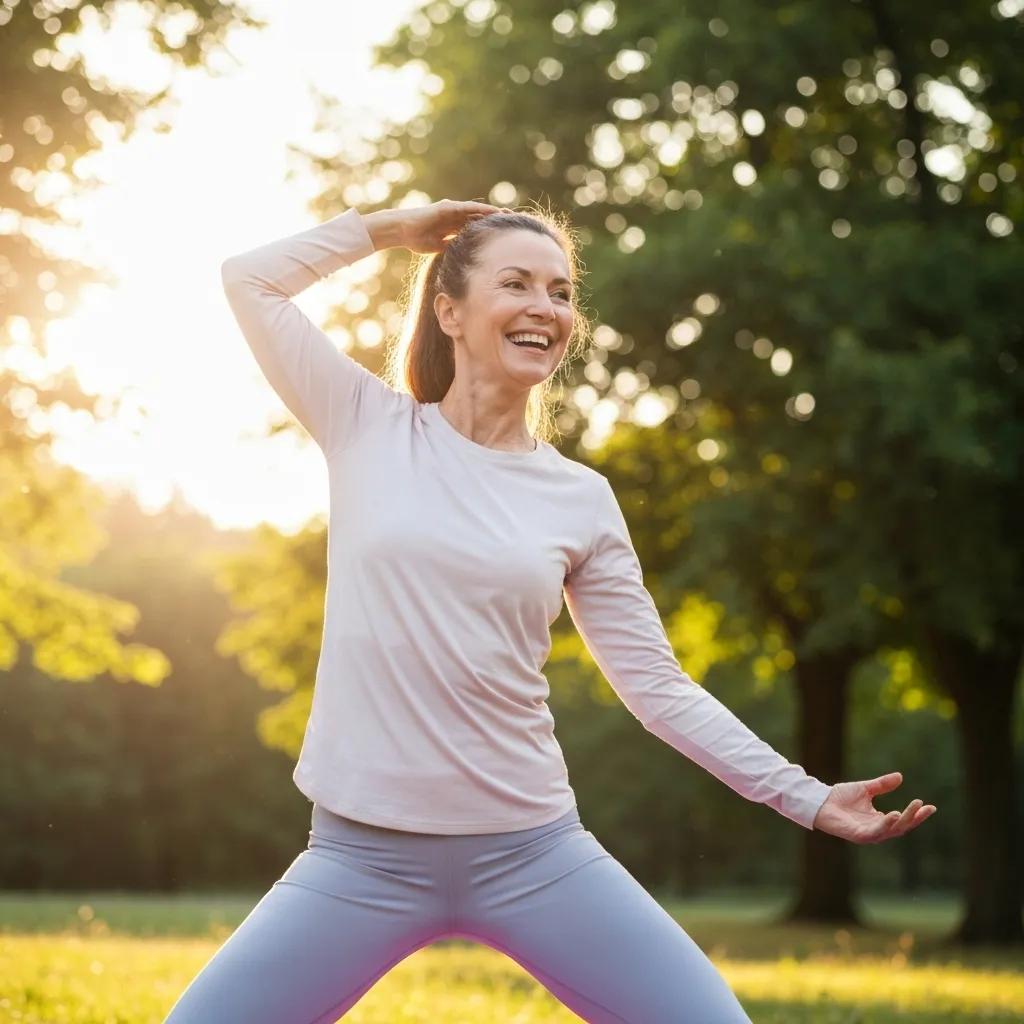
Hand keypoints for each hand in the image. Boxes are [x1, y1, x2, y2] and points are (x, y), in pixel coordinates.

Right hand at [392, 198, 504, 253]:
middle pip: (479, 218)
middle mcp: (454, 216)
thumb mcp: (439, 246)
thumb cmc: (416, 239)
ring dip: (493, 213)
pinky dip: (481, 209)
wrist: (402, 230)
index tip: (504, 236)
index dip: (489, 231)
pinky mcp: (448, 207)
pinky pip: (468, 208)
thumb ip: (450, 248)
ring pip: (477, 211)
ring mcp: (452, 210)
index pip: (475, 228)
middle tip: (514, 223)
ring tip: (509, 215)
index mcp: (453, 226)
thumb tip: (461, 258)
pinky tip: (494, 211)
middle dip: (495, 221)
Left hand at [812, 771, 935, 843]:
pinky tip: (894, 815)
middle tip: (924, 806)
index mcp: (879, 820)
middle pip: (901, 827)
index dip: (917, 815)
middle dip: (914, 818)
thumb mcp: (865, 788)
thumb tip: (900, 776)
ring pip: (891, 830)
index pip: (903, 819)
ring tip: (912, 809)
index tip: (931, 806)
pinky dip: (885, 825)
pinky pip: (875, 832)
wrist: (820, 801)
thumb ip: (882, 785)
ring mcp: (868, 834)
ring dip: (903, 820)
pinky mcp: (858, 835)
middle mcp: (876, 829)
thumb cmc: (840, 797)